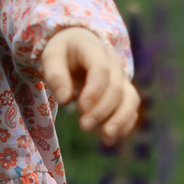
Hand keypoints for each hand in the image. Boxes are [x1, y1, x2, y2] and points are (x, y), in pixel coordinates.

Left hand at [41, 27, 139, 146]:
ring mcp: (122, 77)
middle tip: (84, 126)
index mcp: (94, 48)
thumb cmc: (62, 52)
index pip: (101, 69)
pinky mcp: (124, 91)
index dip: (94, 90)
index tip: (81, 107)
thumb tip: (64, 100)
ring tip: (107, 138)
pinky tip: (110, 139)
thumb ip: (56, 75)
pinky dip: (125, 124)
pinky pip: (131, 108)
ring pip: (130, 98)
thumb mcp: (51, 57)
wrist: (78, 45)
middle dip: (102, 109)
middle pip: (116, 87)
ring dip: (121, 119)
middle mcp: (114, 62)